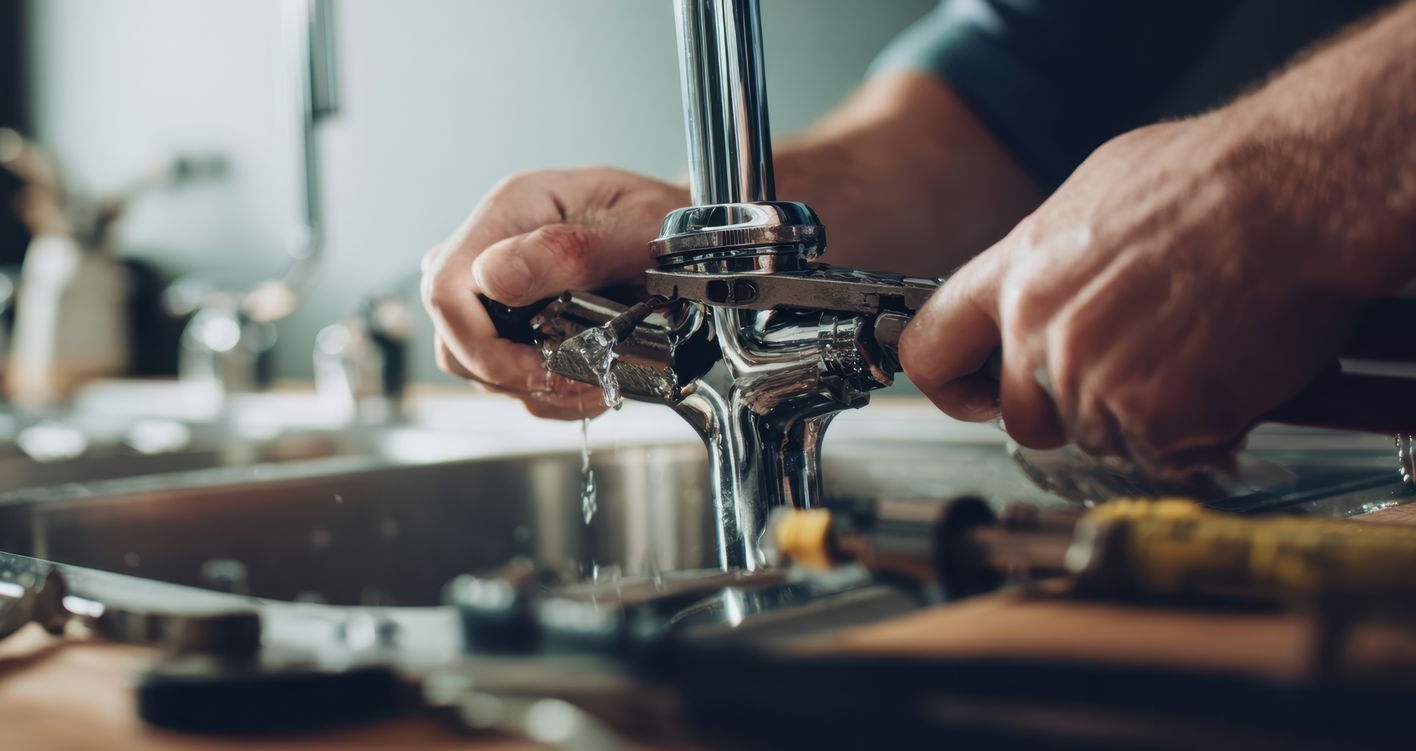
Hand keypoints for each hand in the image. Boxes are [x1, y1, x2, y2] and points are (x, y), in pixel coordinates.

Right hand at [421, 167, 686, 418]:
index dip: (481, 344)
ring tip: (595, 382)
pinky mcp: (521, 322)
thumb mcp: (638, 229)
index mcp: (516, 208)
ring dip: (534, 388)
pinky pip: (509, 376)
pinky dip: (549, 393)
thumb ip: (570, 251)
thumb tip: (493, 275)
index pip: (445, 288)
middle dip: (509, 373)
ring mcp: (506, 288)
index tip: (539, 367)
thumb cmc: (672, 225)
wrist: (695, 240)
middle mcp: (499, 246)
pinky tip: (592, 380)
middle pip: (453, 335)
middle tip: (576, 380)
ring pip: (477, 363)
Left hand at [900, 111, 1400, 469]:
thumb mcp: (1095, 193)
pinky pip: (1158, 456)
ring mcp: (1093, 378)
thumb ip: (1050, 260)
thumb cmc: (1214, 178)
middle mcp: (1041, 331)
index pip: (931, 349)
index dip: (952, 384)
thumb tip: (1038, 285)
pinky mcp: (1153, 418)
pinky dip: (1192, 435)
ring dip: (1139, 418)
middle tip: (1125, 375)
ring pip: (1095, 439)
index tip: (978, 393)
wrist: (1296, 194)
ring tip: (1189, 354)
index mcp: (1017, 272)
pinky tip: (1220, 377)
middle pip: (1022, 419)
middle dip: (1066, 413)